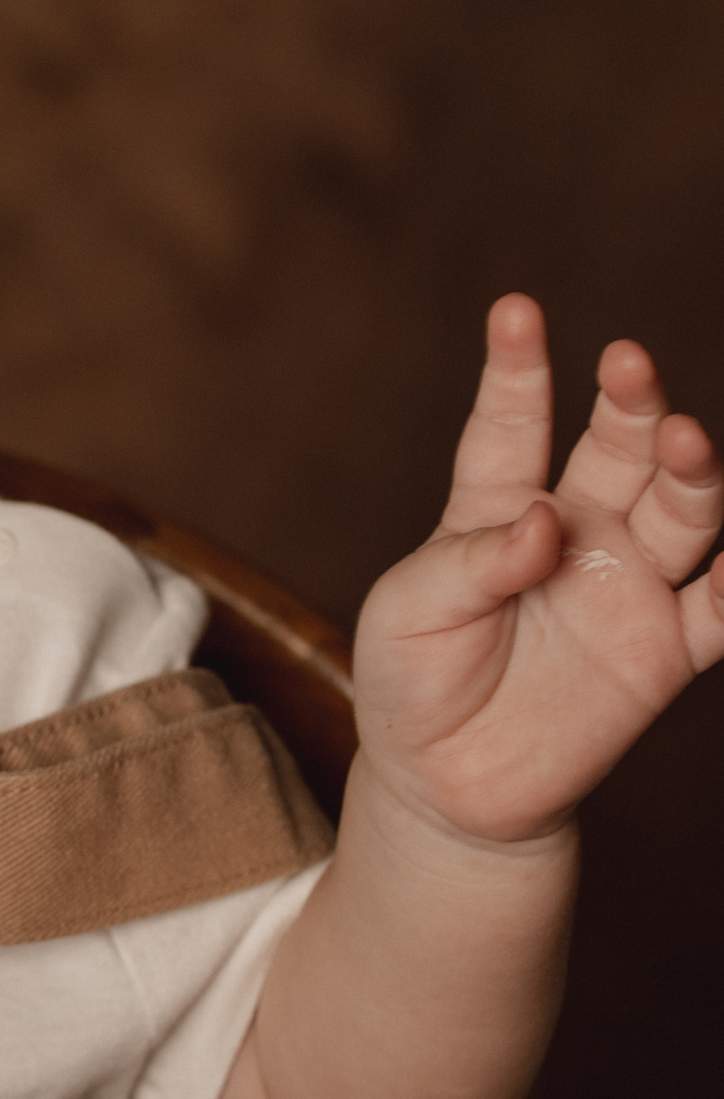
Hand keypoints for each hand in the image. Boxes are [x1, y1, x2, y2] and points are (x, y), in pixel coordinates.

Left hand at [352, 294, 723, 844]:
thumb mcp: (408, 614)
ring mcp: (628, 585)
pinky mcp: (667, 650)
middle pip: (619, 449)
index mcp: (497, 510)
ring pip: (683, 509)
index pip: (511, 427)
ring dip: (690, 470)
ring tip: (680, 439)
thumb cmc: (410, 683)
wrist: (445, 789)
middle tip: (626, 363)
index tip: (515, 310)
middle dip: (630, 402)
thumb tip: (545, 522)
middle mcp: (577, 531)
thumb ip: (471, 562)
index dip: (517, 369)